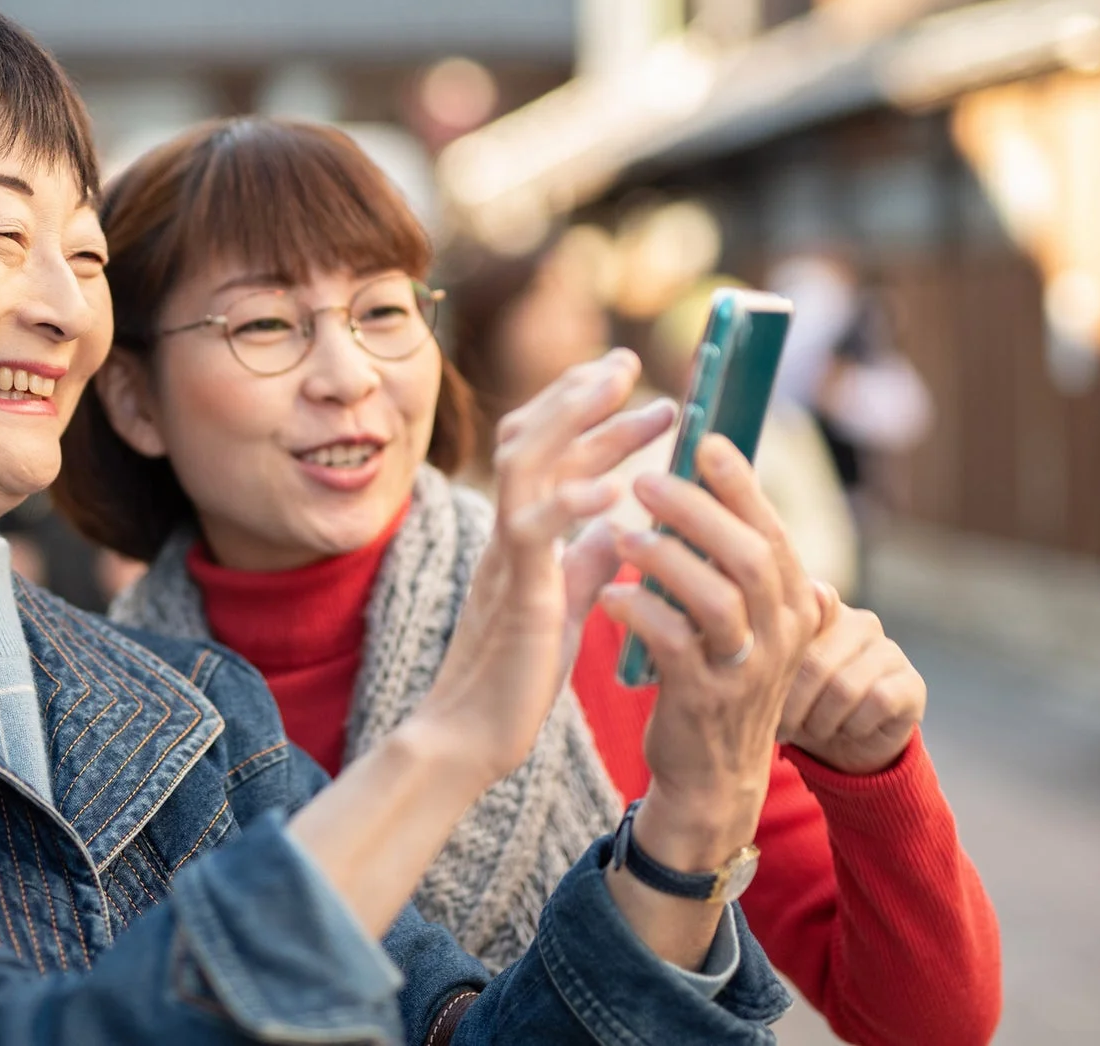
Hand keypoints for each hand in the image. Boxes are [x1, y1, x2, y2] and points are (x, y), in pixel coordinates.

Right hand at [416, 350, 675, 786]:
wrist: (469, 738)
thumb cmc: (512, 679)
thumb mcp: (562, 607)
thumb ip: (585, 562)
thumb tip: (615, 526)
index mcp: (521, 534)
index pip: (546, 450)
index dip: (582, 409)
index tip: (626, 378)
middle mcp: (506, 532)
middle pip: (533, 436)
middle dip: (583, 394)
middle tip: (630, 362)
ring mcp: (506, 556)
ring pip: (525, 461)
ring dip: (576, 419)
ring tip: (625, 391)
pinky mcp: (515, 591)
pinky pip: (534, 531)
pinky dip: (572, 499)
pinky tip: (615, 485)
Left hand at [601, 435, 822, 867]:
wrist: (709, 774)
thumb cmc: (712, 675)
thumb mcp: (737, 617)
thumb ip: (728, 559)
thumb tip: (701, 479)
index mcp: (791, 604)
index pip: (771, 530)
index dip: (739, 484)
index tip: (704, 441)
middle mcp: (778, 634)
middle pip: (748, 556)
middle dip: (695, 511)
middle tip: (644, 482)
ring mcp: (743, 670)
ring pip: (716, 598)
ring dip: (664, 558)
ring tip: (619, 535)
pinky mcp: (702, 701)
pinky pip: (673, 644)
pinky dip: (638, 612)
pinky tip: (608, 594)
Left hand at [780, 584, 925, 774]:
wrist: (844, 745)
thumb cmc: (801, 703)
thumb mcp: (777, 677)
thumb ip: (772, 647)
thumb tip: (769, 626)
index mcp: (822, 610)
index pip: (799, 618)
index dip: (778, 660)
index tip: (763, 687)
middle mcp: (860, 622)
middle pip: (815, 662)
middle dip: (793, 705)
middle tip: (781, 728)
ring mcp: (889, 650)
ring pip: (844, 687)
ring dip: (821, 721)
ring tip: (813, 730)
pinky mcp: (911, 683)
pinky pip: (877, 702)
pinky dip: (854, 726)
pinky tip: (848, 730)